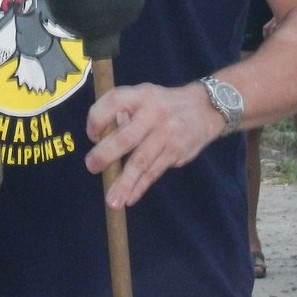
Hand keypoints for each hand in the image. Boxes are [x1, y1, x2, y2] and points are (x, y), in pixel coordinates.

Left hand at [85, 81, 222, 209]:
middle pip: (126, 137)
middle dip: (106, 155)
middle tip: (92, 167)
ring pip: (141, 162)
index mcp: (140, 95)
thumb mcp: (143, 96)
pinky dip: (140, 187)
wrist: (205, 108)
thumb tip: (100, 139)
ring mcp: (167, 133)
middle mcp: (154, 113)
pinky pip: (154, 172)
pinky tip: (129, 198)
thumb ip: (121, 112)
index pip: (113, 103)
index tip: (92, 136)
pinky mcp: (177, 151)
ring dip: (124, 183)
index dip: (96, 120)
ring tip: (112, 201)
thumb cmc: (162, 105)